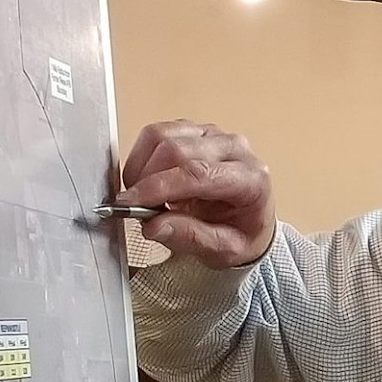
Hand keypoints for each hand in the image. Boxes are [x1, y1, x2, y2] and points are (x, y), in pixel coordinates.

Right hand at [116, 120, 275, 267]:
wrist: (248, 221)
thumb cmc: (241, 233)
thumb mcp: (225, 250)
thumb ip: (191, 238)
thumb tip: (154, 225)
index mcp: (250, 178)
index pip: (198, 173)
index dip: (159, 187)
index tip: (131, 203)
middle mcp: (234, 149)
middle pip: (176, 150)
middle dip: (146, 180)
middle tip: (136, 208)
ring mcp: (214, 136)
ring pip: (162, 136)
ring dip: (141, 167)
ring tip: (144, 196)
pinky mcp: (194, 131)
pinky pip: (158, 133)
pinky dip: (143, 157)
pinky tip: (148, 181)